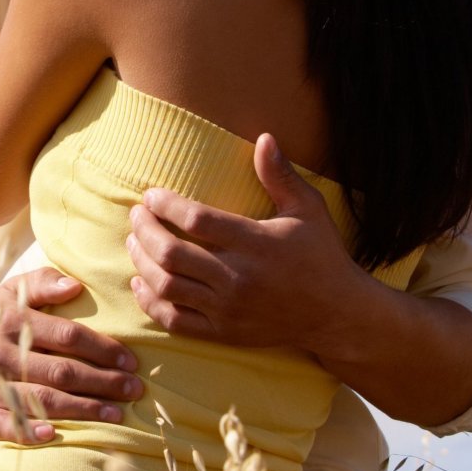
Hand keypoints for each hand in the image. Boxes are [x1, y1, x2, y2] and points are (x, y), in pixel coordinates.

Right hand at [0, 268, 141, 443]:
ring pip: (42, 399)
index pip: (66, 335)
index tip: (130, 360)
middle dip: (103, 382)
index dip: (102, 348)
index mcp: (10, 321)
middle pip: (60, 370)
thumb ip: (42, 283)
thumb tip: (76, 286)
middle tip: (135, 389)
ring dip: (84, 409)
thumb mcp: (8, 294)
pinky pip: (5, 426)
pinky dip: (29, 432)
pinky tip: (54, 434)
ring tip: (117, 414)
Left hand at [126, 133, 368, 352]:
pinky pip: (174, 321)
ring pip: (166, 286)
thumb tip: (264, 137)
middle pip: (171, 254)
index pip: (196, 221)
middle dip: (144, 230)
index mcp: (256, 244)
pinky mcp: (224, 333)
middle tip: (136, 215)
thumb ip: (281, 175)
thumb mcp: (308, 210)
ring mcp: (229, 309)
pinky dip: (150, 302)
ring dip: (141, 261)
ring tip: (135, 241)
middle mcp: (238, 278)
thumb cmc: (321, 255)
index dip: (166, 206)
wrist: (337, 315)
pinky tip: (141, 281)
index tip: (151, 196)